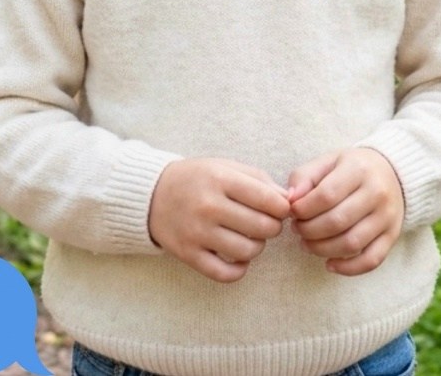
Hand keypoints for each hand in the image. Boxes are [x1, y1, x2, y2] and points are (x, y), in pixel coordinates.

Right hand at [148, 158, 289, 282]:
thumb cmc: (198, 179)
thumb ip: (259, 180)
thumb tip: (287, 201)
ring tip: (251, 237)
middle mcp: (209, 206)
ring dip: (257, 246)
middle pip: (262, 227)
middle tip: (265, 222)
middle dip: (272, 226)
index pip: (268, 200)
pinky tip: (239, 258)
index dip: (282, 208)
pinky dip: (240, 269)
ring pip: (248, 251)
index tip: (280, 209)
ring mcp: (197, 233)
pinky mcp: (189, 255)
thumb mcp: (225, 167)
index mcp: (220, 179)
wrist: (153, 195)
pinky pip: (225, 274)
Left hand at [287, 148, 403, 276]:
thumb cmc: (352, 168)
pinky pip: (371, 260)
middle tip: (297, 229)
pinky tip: (329, 264)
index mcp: (359, 169)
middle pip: (337, 221)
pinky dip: (348, 268)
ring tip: (306, 244)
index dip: (304, 209)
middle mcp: (377, 193)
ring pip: (351, 243)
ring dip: (322, 249)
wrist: (392, 172)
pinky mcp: (392, 236)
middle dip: (309, 230)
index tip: (292, 212)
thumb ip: (305, 176)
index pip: (326, 195)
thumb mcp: (329, 161)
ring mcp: (387, 217)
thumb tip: (290, 199)